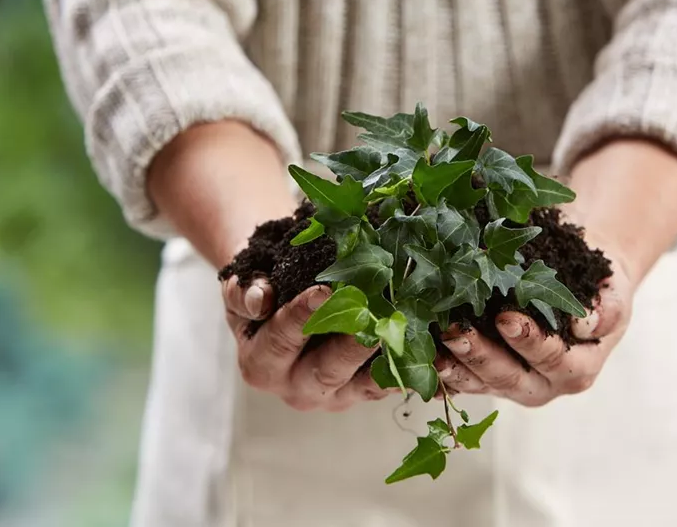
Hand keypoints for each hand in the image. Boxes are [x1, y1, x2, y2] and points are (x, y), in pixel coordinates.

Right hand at [149, 120, 387, 410]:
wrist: (282, 295)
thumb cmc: (262, 282)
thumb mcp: (241, 282)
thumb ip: (244, 291)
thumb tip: (260, 299)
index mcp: (261, 364)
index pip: (281, 341)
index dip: (301, 317)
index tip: (323, 291)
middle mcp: (296, 387)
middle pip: (328, 370)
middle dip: (354, 344)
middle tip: (377, 316)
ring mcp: (335, 394)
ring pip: (366, 382)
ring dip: (393, 357)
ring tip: (414, 330)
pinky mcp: (365, 391)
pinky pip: (391, 382)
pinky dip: (414, 366)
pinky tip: (435, 346)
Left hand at [437, 138, 676, 405]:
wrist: (579, 289)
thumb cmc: (597, 290)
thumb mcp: (613, 295)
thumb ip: (606, 310)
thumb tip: (585, 323)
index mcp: (575, 369)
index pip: (551, 359)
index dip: (529, 341)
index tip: (506, 317)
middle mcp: (540, 385)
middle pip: (507, 378)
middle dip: (480, 356)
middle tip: (455, 332)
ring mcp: (508, 384)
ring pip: (477, 382)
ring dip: (452, 365)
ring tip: (430, 344)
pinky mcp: (483, 376)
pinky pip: (457, 379)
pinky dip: (437, 369)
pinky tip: (417, 356)